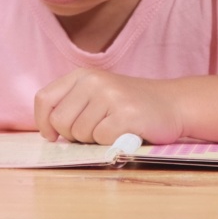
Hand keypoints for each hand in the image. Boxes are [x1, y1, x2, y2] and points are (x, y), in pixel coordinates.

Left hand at [34, 69, 182, 145]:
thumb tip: (49, 131)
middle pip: (60, 121)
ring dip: (94, 139)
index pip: (44, 99)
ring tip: (114, 128)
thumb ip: (72, 105)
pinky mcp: (125, 114)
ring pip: (79, 133)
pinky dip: (111, 143)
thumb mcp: (97, 94)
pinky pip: (101, 139)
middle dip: (73, 135)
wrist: (173, 104)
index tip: (53, 135)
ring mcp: (110, 95)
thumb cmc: (130, 106)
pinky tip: (125, 132)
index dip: (44, 122)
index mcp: (82, 75)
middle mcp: (93, 80)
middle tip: (96, 130)